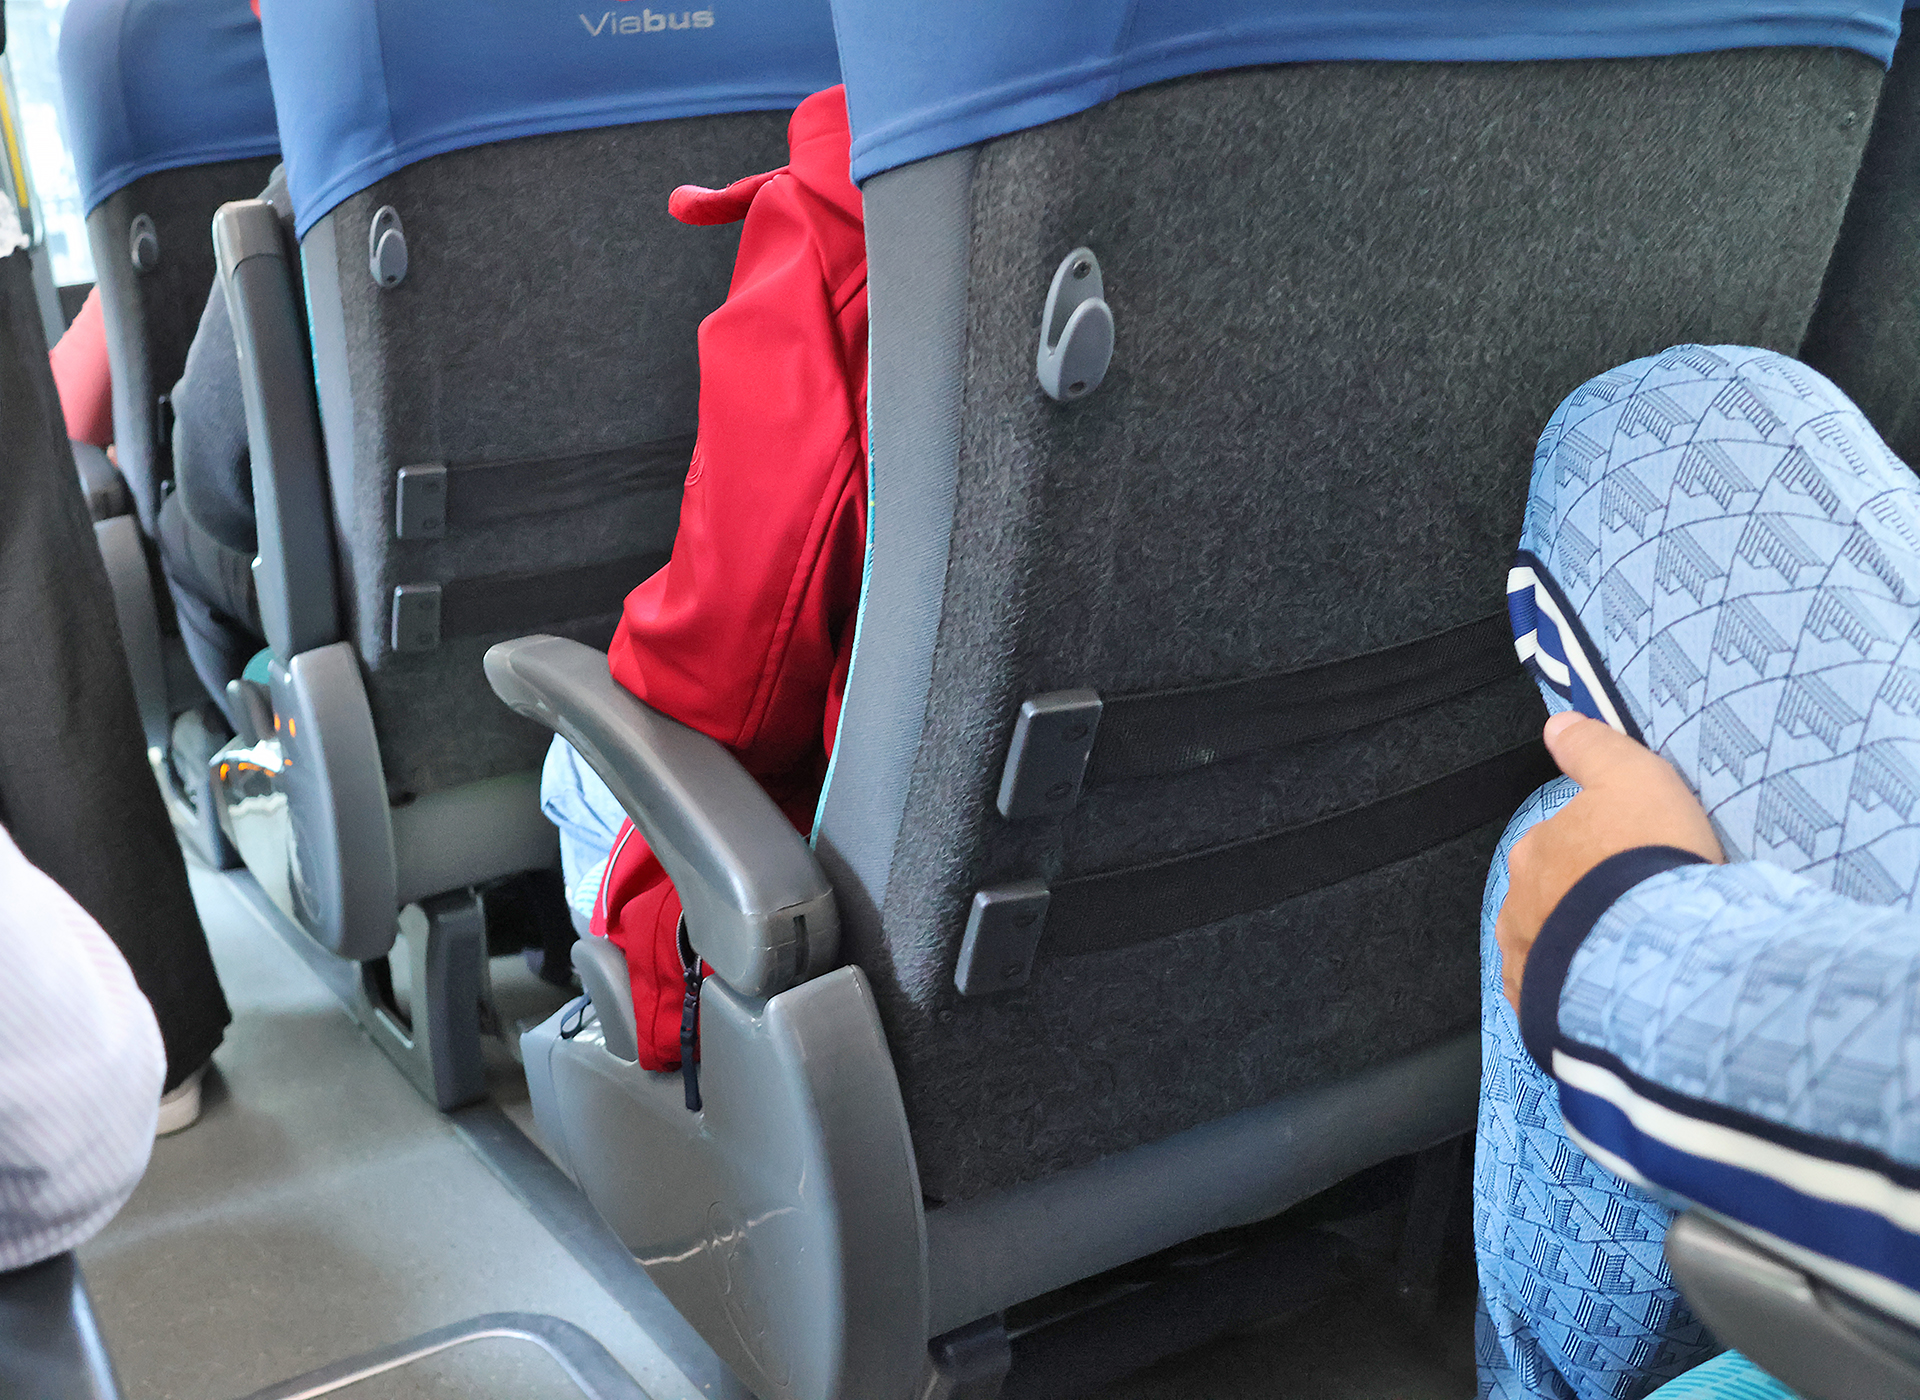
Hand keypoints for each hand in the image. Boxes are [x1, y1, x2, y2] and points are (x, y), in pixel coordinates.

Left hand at [1496, 712, 1722, 1012]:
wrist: (1656, 952)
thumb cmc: (1647, 858)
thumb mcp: (1632, 777)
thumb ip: (1592, 749)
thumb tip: (1557, 726)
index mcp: (1534, 851)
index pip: (1561, 845)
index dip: (1601, 854)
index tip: (1633, 866)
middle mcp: (1518, 906)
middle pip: (1552, 898)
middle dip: (1585, 903)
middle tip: (1638, 914)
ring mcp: (1527, 962)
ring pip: (1552, 949)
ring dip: (1581, 950)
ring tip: (1631, 959)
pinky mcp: (1543, 1010)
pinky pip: (1559, 998)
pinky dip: (1581, 995)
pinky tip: (1613, 996)